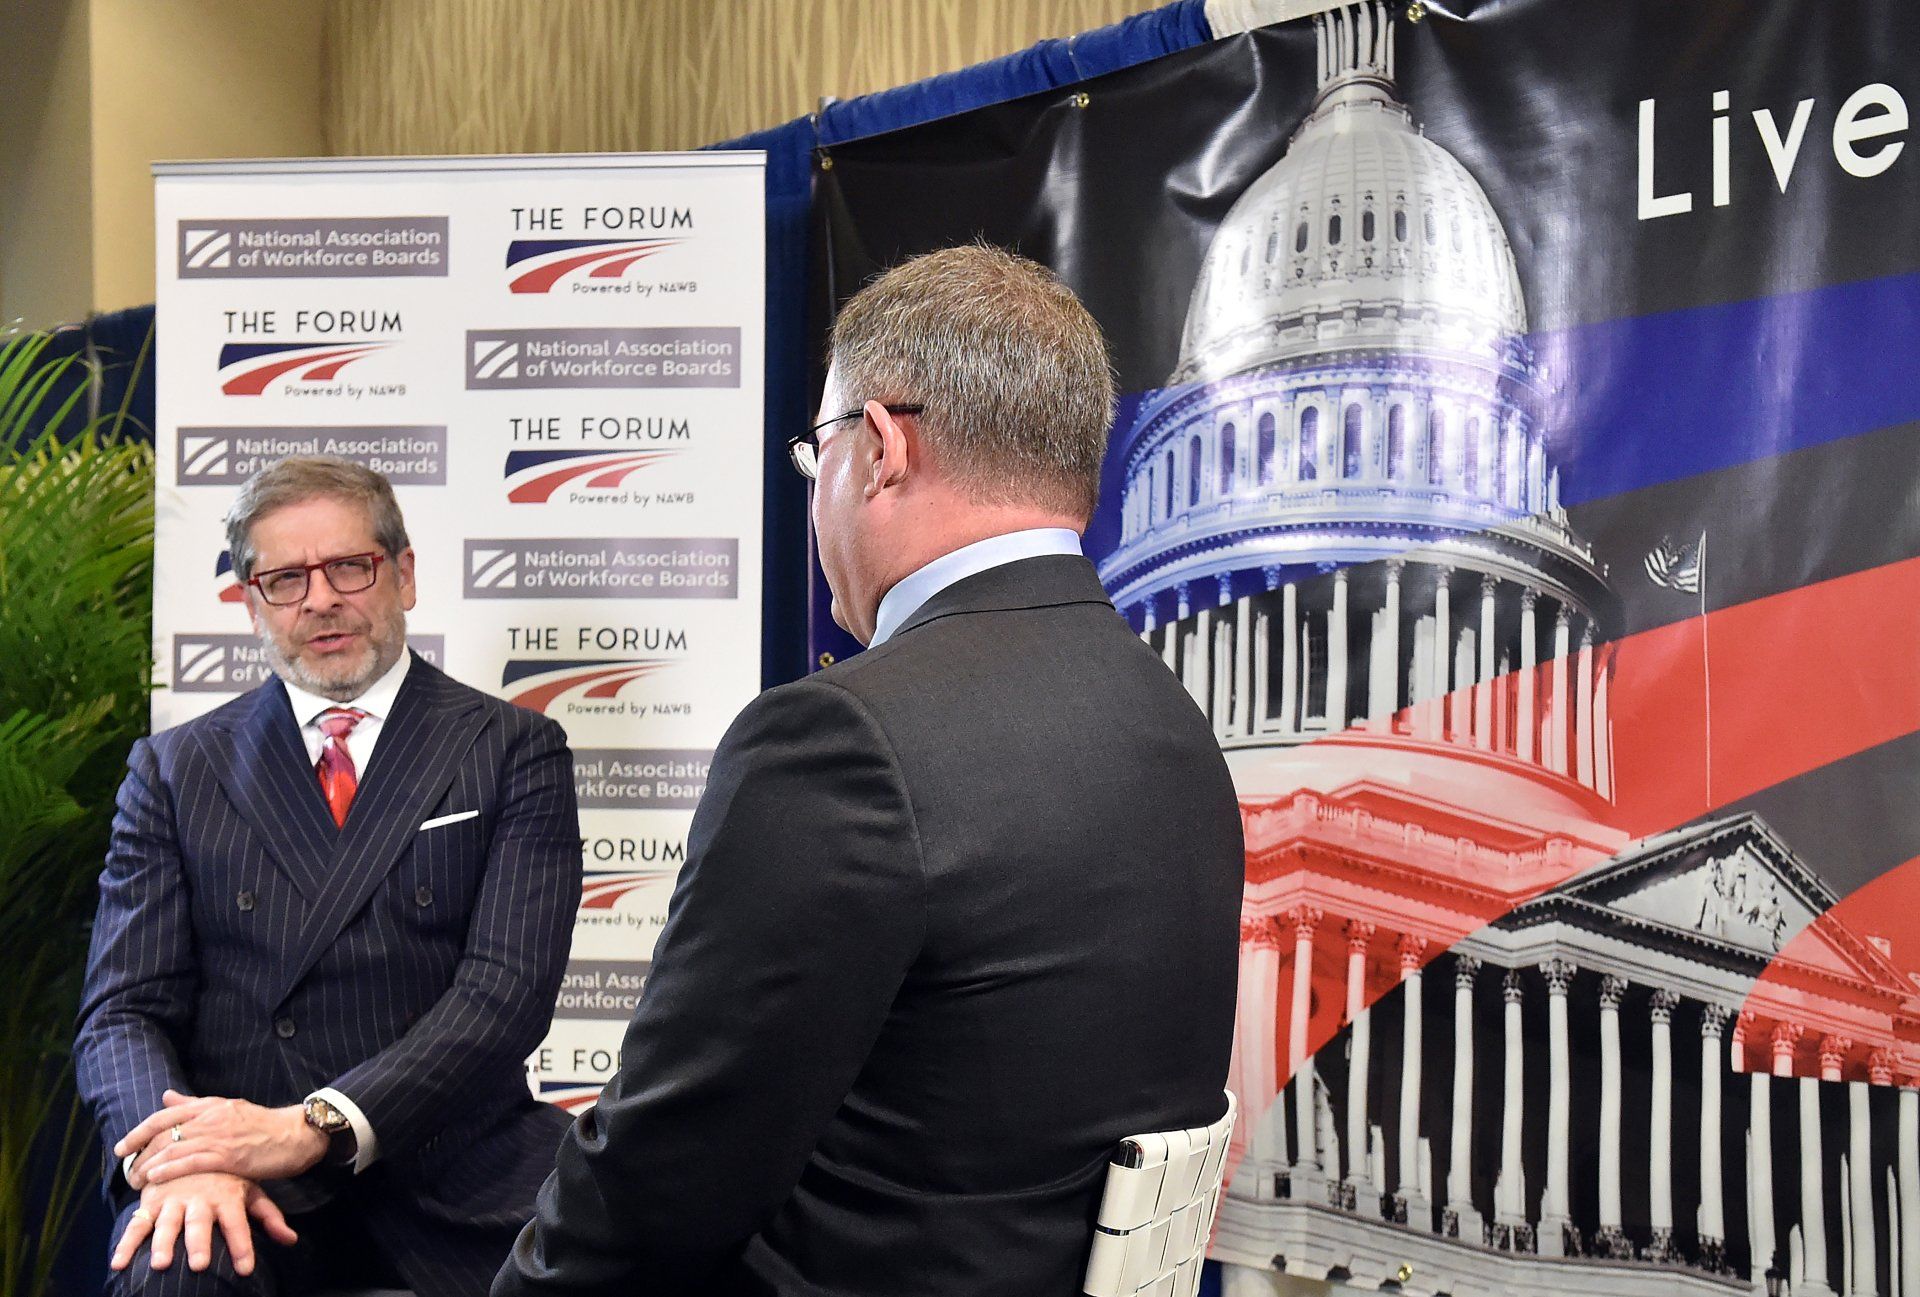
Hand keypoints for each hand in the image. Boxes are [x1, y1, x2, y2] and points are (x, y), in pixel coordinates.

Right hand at [110, 1172, 296, 1275]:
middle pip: (200, 1222)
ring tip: (161, 1264)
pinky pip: (136, 1223)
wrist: (193, 1143)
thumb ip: (268, 1216)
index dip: (242, 1244)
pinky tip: (117, 1264)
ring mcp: (173, 1200)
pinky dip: (126, 1243)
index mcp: (227, 1195)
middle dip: (200, 1243)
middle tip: (199, 1265)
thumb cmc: (227, 1176)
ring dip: (163, 1243)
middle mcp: (199, 1198)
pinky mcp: (151, 1202)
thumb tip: (291, 1240)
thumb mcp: (250, 1189)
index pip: (238, 1222)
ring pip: (167, 1223)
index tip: (246, 1269)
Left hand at [117, 1090, 329, 1186]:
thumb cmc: (263, 1125)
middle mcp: (211, 1117)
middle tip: (126, 1172)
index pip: (164, 1115)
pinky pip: (192, 1162)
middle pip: (164, 1133)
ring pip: (173, 1148)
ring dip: (149, 1166)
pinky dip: (170, 1170)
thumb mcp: (228, 1108)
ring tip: (136, 1181)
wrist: (297, 1134)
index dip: (139, 1132)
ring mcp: (220, 1136)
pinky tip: (156, 1179)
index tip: (122, 1147)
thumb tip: (166, 1095)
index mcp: (210, 1105)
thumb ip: (194, 1104)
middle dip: (139, 1154)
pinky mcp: (229, 1155)